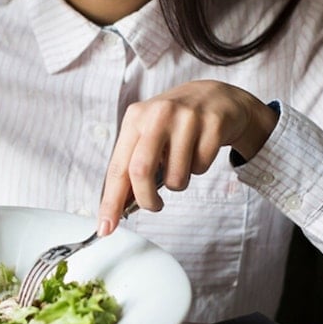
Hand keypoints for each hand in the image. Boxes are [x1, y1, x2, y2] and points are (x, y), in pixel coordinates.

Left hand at [96, 80, 277, 235]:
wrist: (215, 96)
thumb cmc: (174, 123)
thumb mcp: (148, 134)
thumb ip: (132, 165)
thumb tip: (118, 206)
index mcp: (135, 118)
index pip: (117, 167)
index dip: (110, 201)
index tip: (106, 227)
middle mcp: (158, 114)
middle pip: (141, 171)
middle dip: (146, 200)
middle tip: (154, 206)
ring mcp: (187, 118)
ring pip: (176, 176)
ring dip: (178, 183)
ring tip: (182, 164)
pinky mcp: (213, 125)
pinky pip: (201, 168)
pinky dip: (199, 169)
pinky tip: (199, 150)